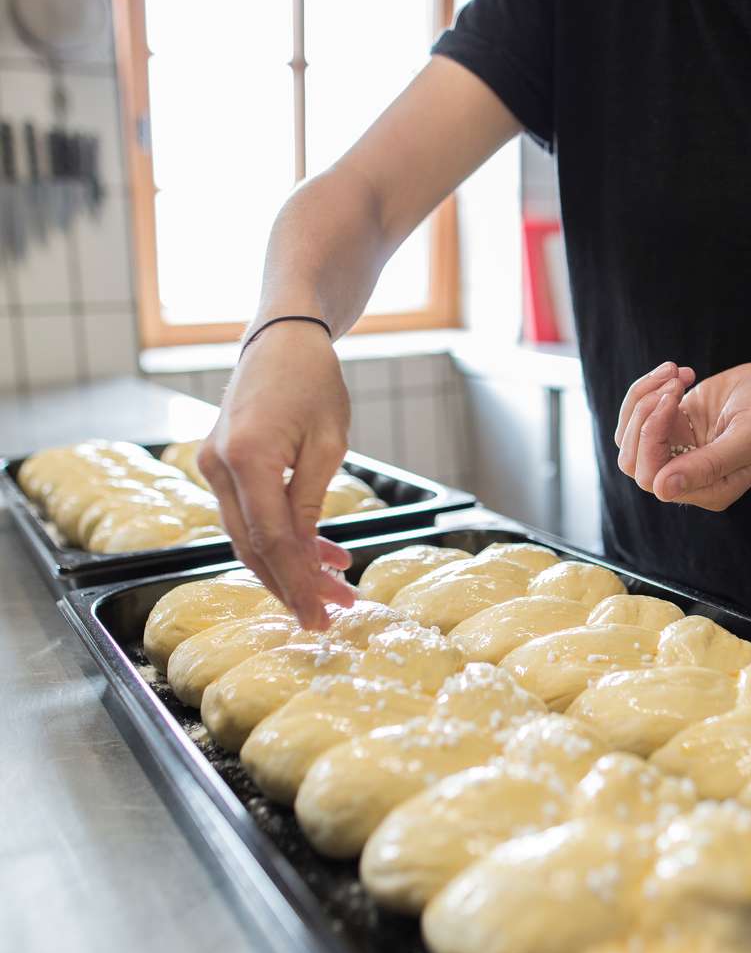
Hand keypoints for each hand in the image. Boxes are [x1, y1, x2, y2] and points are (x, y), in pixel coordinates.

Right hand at [198, 322, 356, 628]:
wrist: (282, 337)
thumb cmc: (314, 380)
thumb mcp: (329, 442)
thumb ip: (312, 501)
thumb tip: (305, 556)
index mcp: (248, 457)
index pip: (271, 540)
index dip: (297, 583)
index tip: (323, 615)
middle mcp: (218, 466)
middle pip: (252, 547)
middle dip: (293, 585)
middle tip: (331, 615)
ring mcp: (213, 466)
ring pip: (248, 536)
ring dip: (289, 565)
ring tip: (336, 587)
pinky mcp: (219, 465)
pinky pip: (248, 514)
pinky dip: (280, 538)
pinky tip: (320, 554)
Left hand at [615, 360, 750, 511]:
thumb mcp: (750, 437)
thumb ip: (710, 465)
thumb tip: (663, 489)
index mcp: (709, 490)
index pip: (653, 479)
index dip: (651, 438)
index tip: (673, 398)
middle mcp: (688, 477)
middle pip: (633, 462)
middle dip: (643, 417)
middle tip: (673, 385)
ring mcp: (675, 451)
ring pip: (628, 438)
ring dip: (642, 399)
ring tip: (675, 374)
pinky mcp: (669, 427)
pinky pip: (636, 416)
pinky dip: (647, 389)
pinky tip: (678, 373)